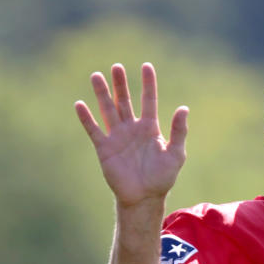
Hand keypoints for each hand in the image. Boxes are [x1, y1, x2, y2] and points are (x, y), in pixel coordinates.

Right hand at [74, 63, 187, 208]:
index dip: (148, 84)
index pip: (148, 100)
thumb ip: (179, 131)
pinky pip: (94, 130)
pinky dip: (87, 118)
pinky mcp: (104, 148)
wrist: (145, 197)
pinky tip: (80, 104)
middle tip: (117, 67)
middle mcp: (132, 129)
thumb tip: (184, 108)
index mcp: (150, 129)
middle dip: (120, 84)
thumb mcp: (176, 154)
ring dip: (102, 94)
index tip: (147, 66)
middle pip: (125, 101)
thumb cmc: (163, 177)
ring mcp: (117, 137)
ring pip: (108, 110)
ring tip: (96, 76)